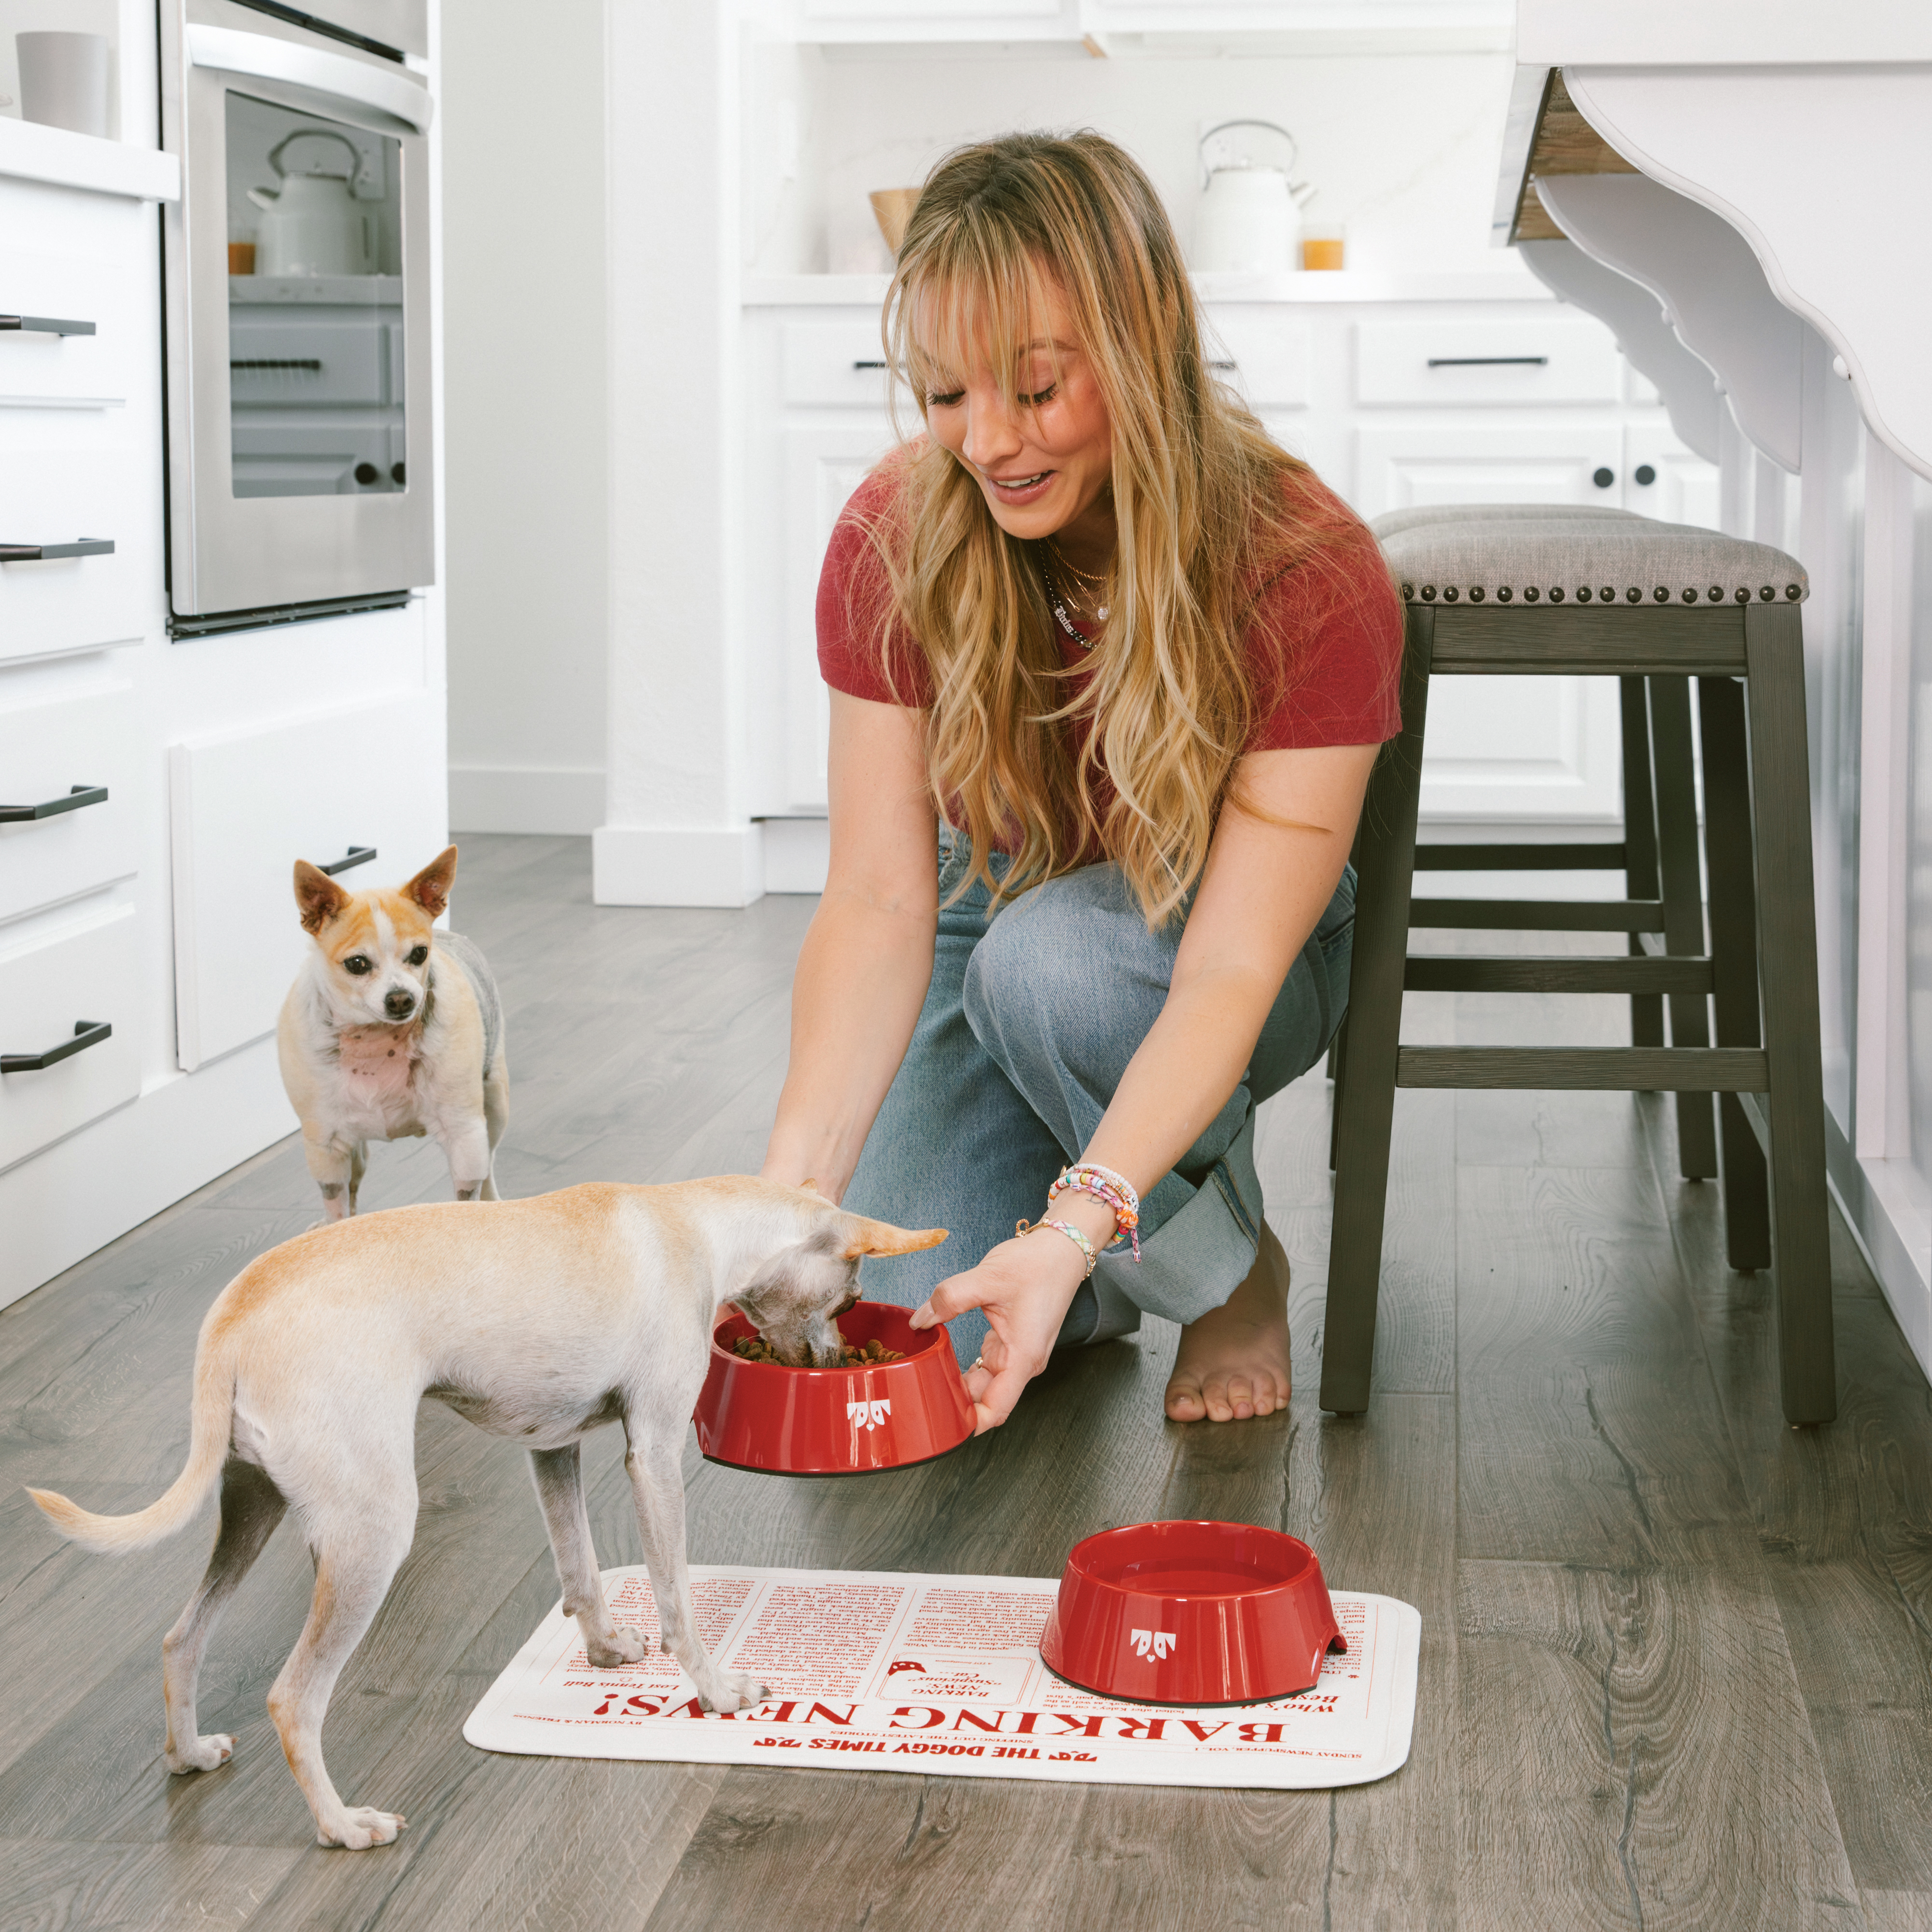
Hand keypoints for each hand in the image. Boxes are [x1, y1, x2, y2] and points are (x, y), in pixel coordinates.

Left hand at [911, 1226, 1088, 1433]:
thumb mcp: (987, 1278)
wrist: (1061, 1249)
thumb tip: (920, 1320)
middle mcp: (1023, 1362)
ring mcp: (1018, 1353)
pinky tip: (944, 1358)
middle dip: (954, 1403)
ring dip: (959, 1384)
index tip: (940, 1424)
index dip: (968, 1424)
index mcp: (1022, 1356)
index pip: (995, 1409)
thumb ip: (950, 1299)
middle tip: (918, 1396)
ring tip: (926, 1379)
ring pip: (984, 1383)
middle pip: (986, 1399)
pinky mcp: (1012, 1341)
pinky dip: (966, 1366)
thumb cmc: (1038, 1265)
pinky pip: (987, 1364)